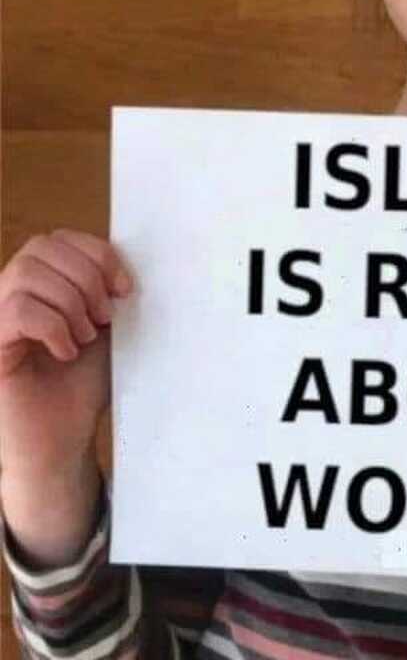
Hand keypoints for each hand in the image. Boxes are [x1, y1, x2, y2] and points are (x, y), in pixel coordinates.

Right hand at [0, 229, 133, 480]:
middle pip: (42, 247)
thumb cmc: (81, 384)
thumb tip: (124, 261)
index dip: (97, 254)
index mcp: (39, 284)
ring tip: (85, 336)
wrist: (63, 439)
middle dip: (86, 278)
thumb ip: (107, 290)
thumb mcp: (105, 326)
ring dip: (70, 303)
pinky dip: (53, 327)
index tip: (124, 289)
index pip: (59, 238)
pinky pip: (17, 310)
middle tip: (103, 318)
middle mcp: (9, 294)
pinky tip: (66, 352)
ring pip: (28, 273)